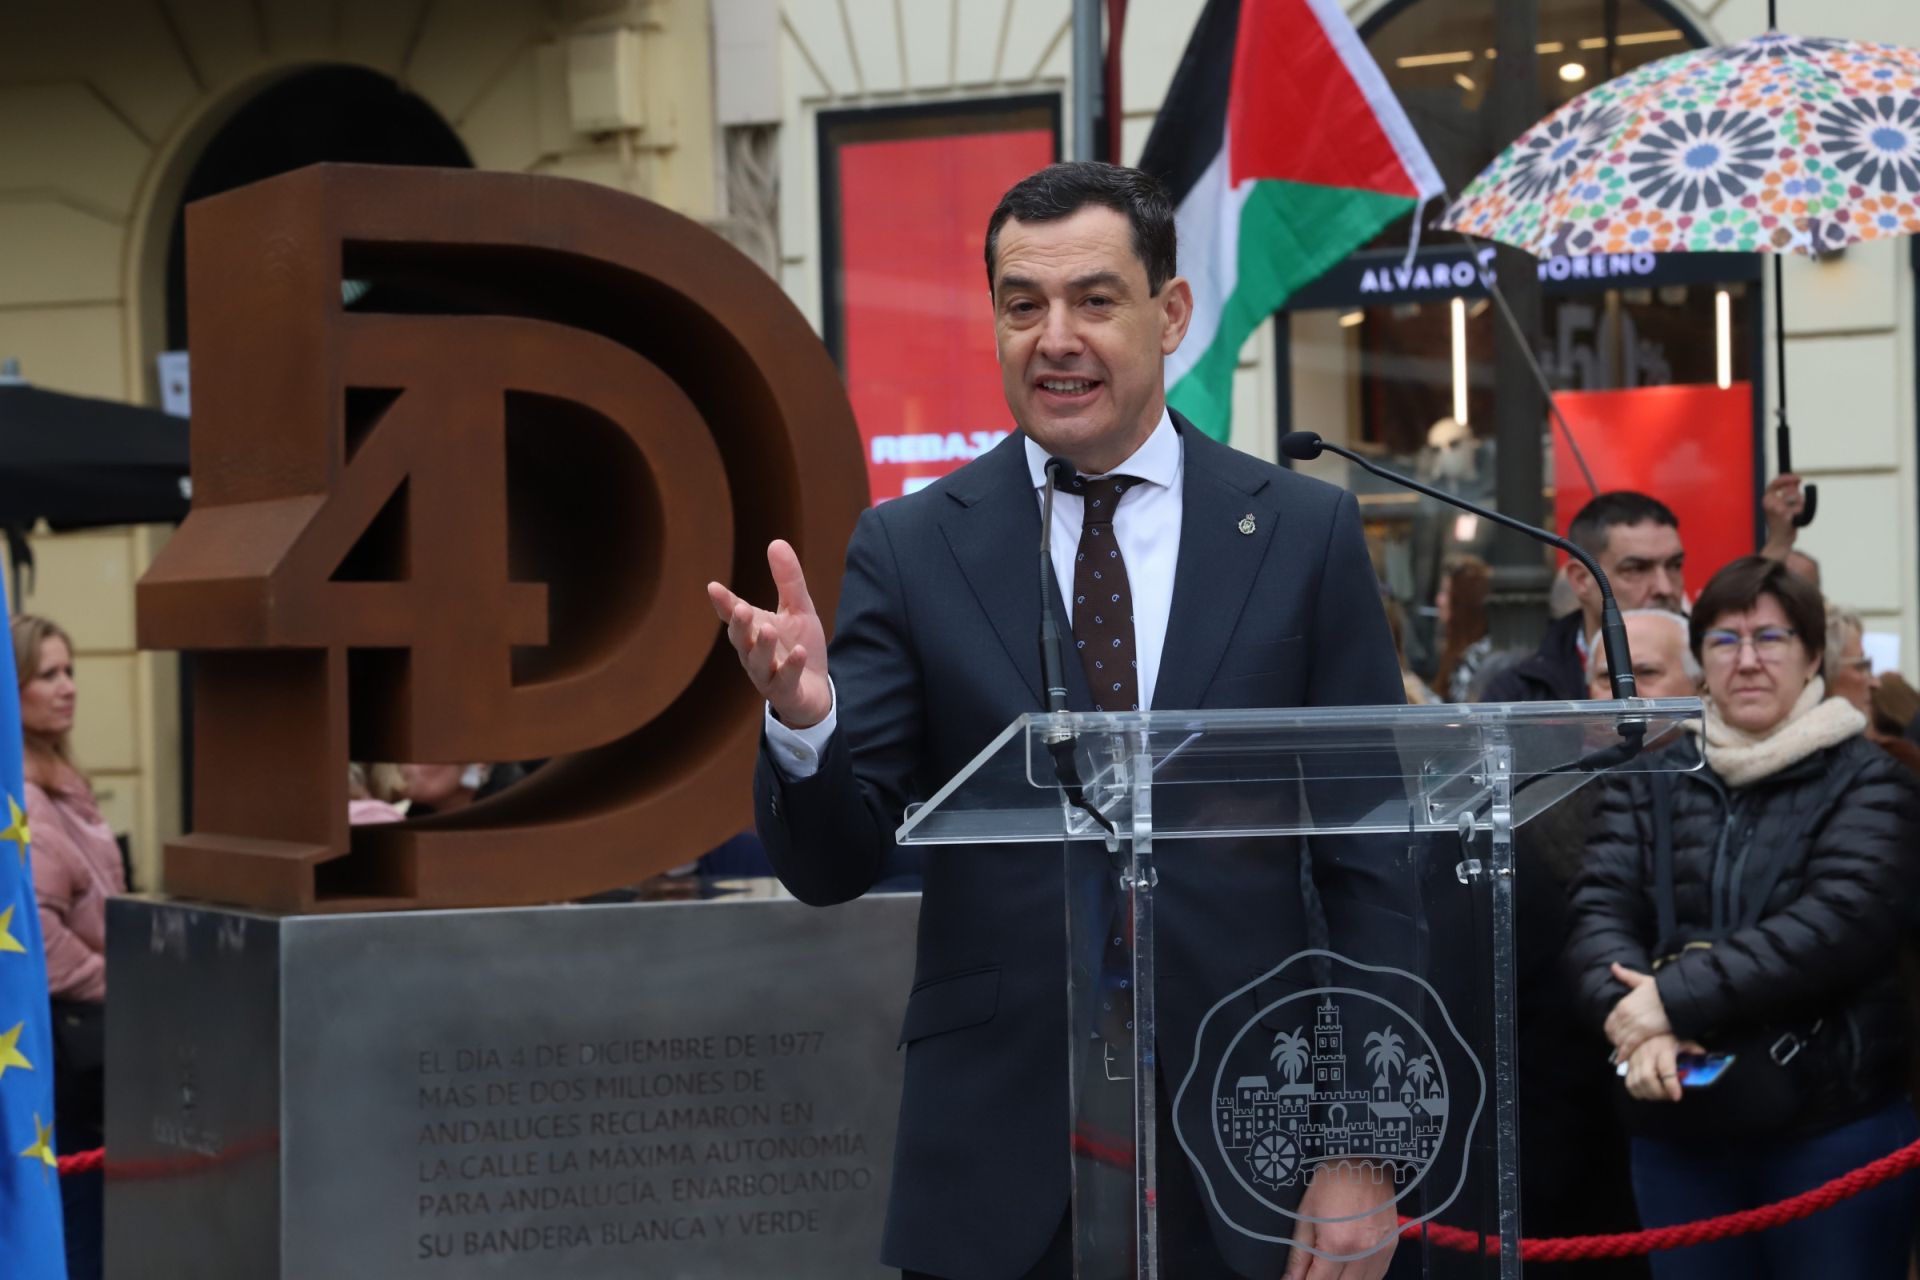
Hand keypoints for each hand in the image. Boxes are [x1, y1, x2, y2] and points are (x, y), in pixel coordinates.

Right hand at [706, 540, 832, 728]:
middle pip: (741, 639)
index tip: (713, 587)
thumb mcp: (798, 609)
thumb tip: (776, 541)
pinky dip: (792, 666)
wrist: (815, 691)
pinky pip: (786, 680)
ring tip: (768, 629)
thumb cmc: (798, 647)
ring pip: (759, 662)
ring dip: (763, 646)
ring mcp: (768, 675)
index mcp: (753, 631)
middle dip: (739, 625)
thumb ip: (787, 580)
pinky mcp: (786, 692)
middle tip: (741, 608)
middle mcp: (754, 653)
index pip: (734, 615)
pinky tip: (799, 652)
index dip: (724, 603)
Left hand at [1283, 1161, 1398, 1279]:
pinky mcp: (1392, 1247)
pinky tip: (1348, 1271)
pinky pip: (1378, 1275)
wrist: (1362, 1159)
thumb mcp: (1305, 1215)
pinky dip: (1362, 1278)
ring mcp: (1381, 1252)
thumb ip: (1299, 1254)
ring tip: (1330, 1272)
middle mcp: (1363, 1253)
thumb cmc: (1329, 1182)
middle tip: (1313, 1275)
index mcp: (1337, 1244)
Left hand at [1604, 963, 1671, 1058]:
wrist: (1677, 999)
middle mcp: (1624, 1016)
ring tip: (1622, 1051)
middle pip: (1612, 1032)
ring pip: (1619, 1040)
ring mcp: (1633, 1025)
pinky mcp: (1643, 1034)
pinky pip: (1629, 1046)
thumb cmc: (1662, 990)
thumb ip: (1626, 976)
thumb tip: (1614, 966)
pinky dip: (1624, 1052)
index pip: (1609, 1022)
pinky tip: (1623, 1058)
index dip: (1611, 1030)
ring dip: (1619, 1046)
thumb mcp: (1642, 981)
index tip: (1614, 1034)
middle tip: (1618, 1044)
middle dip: (1614, 1039)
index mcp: (1622, 1004)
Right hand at [1621, 1033, 1705, 1102]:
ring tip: (1660, 1095)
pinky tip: (1648, 1092)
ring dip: (1650, 1094)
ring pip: (1637, 1083)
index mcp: (1662, 1049)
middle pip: (1648, 1078)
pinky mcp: (1628, 1066)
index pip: (1666, 1070)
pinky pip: (1629, 1084)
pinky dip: (1638, 1092)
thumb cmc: (1665, 1039)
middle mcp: (1646, 1055)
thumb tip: (1704, 1055)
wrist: (1643, 1031)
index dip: (1671, 1085)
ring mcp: (1635, 1061)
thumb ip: (1692, 1049)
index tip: (1677, 1096)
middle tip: (1669, 1096)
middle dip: (1659, 1093)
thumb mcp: (1680, 1041)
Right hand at [1760, 473, 1803, 555]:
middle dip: (1799, 498)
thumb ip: (1788, 492)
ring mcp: (1777, 509)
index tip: (1798, 478)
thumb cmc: (1781, 524)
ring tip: (1795, 516)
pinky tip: (1795, 520)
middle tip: (1797, 508)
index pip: (1776, 483)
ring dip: (1801, 506)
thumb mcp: (1782, 505)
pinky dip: (1801, 514)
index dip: (1787, 478)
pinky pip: (1800, 509)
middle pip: (1791, 491)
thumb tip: (1796, 481)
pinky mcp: (1785, 516)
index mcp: (1767, 499)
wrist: (1779, 541)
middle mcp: (1769, 503)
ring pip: (1797, 499)